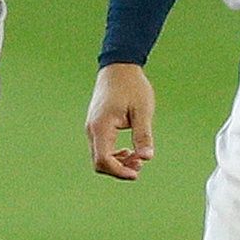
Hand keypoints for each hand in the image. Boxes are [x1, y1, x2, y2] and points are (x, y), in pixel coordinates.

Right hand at [86, 63, 155, 179]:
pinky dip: (113, 154)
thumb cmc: (132, 86)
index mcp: (101, 126)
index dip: (119, 172)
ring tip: (137, 157)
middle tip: (140, 164)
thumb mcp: (142, 111)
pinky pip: (100, 147)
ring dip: (117, 162)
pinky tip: (129, 150)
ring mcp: (91, 127)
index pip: (103, 160)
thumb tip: (147, 158)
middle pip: (99, 162)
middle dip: (119, 169)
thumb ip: (143, 135)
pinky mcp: (95, 125)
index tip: (137, 173)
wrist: (118, 66)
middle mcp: (92, 129)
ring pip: (99, 156)